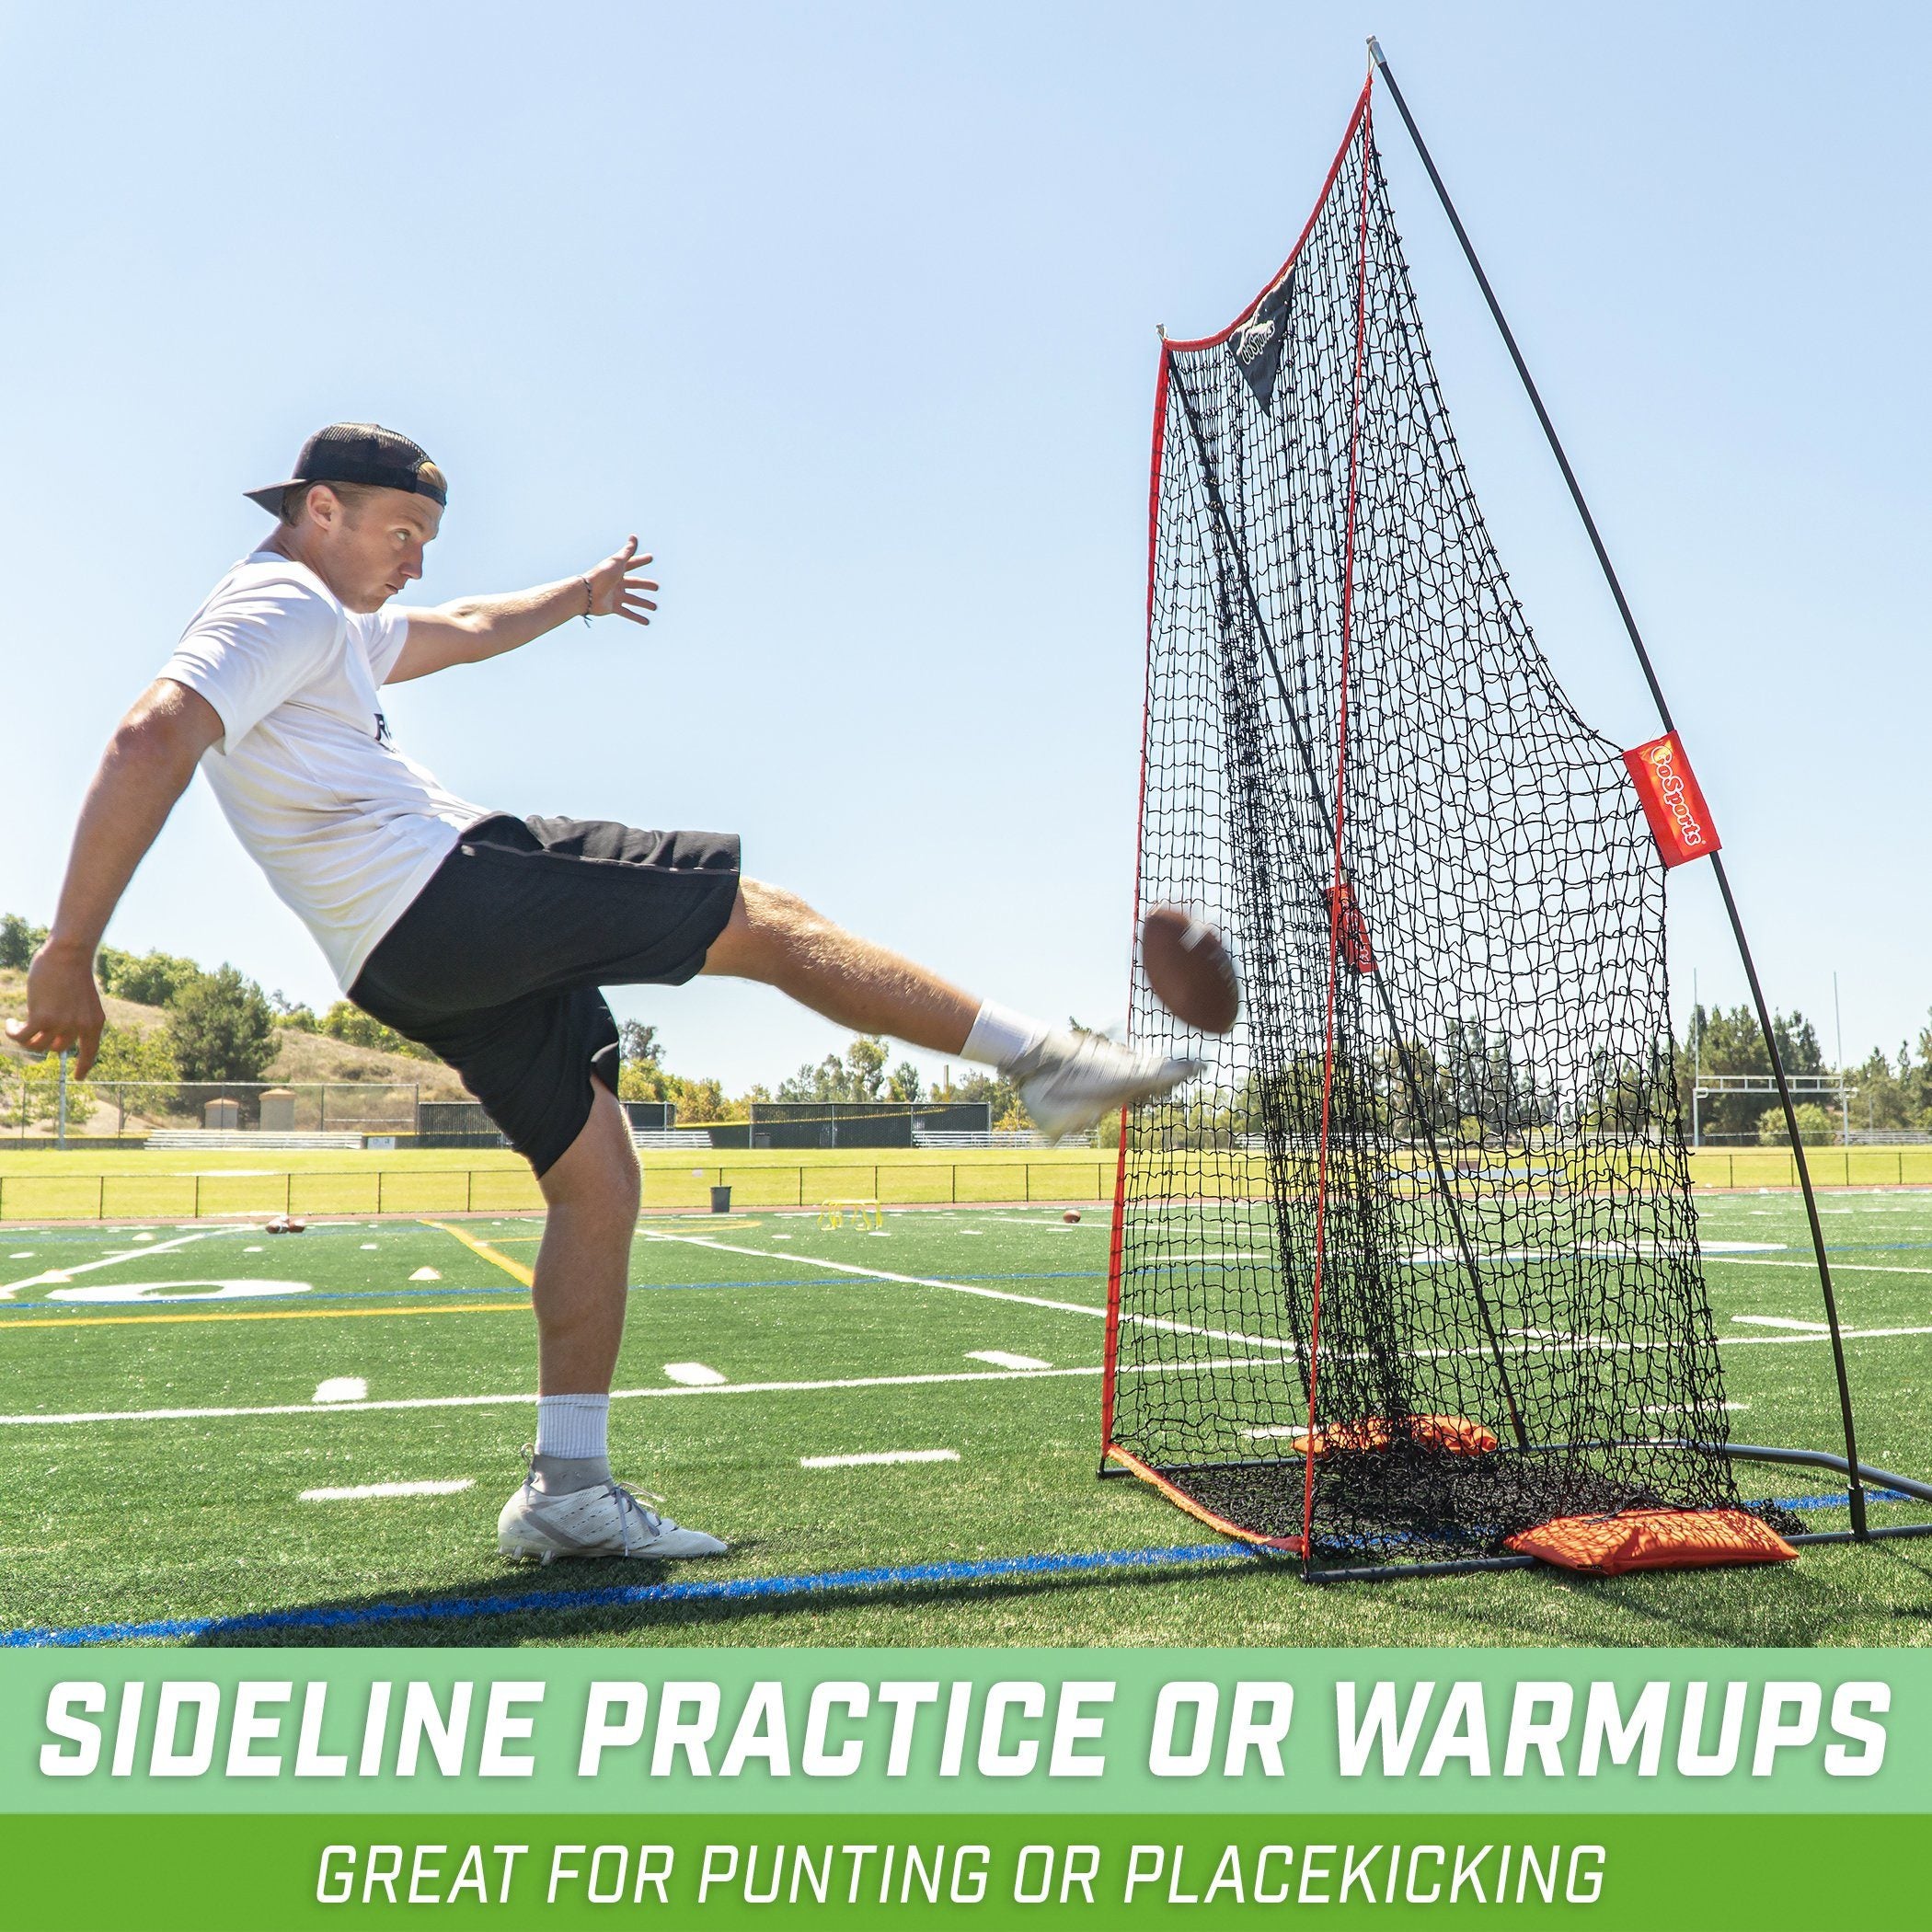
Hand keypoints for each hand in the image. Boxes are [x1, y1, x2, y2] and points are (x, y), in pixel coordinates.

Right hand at [5, 941, 105, 1076]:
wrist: (69, 956)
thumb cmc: (73, 972)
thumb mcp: (81, 1000)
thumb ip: (73, 1018)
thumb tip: (53, 1035)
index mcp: (95, 1023)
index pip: (90, 1052)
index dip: (84, 1066)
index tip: (79, 1078)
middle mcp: (80, 1027)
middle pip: (57, 1048)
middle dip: (44, 1041)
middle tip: (32, 1029)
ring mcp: (61, 1024)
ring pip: (38, 1045)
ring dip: (25, 1038)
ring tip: (17, 1025)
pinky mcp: (42, 1018)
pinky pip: (22, 1036)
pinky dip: (13, 1031)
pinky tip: (10, 1022)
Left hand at [584, 536, 658, 626]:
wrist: (587, 593)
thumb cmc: (602, 574)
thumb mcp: (617, 562)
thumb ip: (627, 551)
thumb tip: (634, 536)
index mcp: (618, 570)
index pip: (632, 564)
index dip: (641, 560)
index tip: (650, 557)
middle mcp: (617, 583)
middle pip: (635, 583)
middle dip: (645, 585)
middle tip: (657, 586)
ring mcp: (615, 596)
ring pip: (633, 600)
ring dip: (644, 604)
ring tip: (654, 607)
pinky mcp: (613, 607)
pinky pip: (628, 613)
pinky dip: (637, 618)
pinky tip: (647, 622)